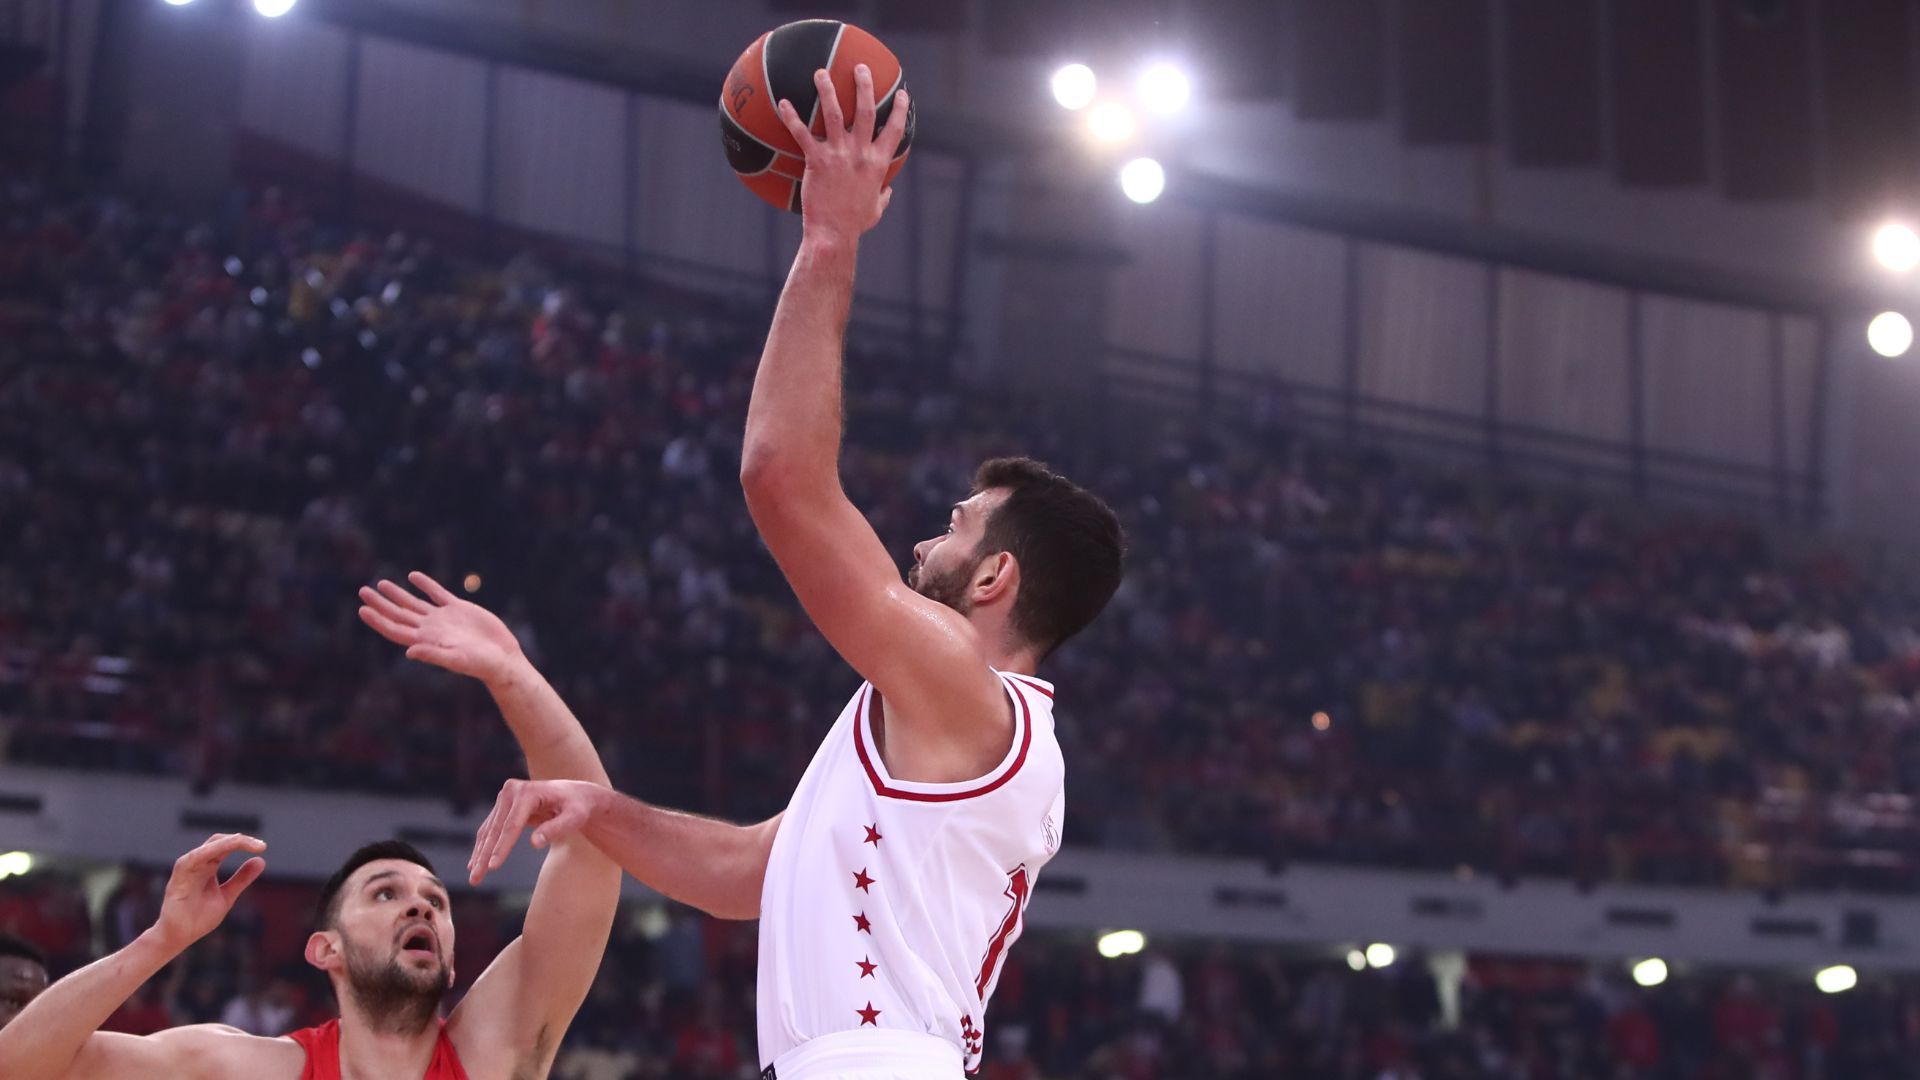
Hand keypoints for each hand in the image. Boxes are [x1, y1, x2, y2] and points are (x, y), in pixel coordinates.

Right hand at [151, 834, 266, 952]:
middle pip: (218, 841)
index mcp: (208, 866)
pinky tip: (224, 849)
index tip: (263, 847)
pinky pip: (192, 859)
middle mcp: (197, 864)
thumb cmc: (198, 917)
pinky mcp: (178, 878)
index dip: (244, 843)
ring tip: (244, 842)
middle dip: (240, 840)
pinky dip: (208, 851)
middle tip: (260, 846)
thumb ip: (241, 879)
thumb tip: (261, 860)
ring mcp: (187, 869)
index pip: (226, 845)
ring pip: (207, 847)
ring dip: (227, 842)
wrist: (179, 937)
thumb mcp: (227, 896)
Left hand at [359, 571, 524, 685]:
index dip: (378, 620)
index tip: (362, 609)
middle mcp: (430, 629)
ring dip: (397, 593)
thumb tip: (409, 652)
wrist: (501, 658)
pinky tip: (413, 576)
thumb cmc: (479, 664)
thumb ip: (432, 654)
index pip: (395, 628)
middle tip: (362, 590)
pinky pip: (437, 593)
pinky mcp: (458, 609)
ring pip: (414, 603)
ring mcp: (443, 618)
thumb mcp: (455, 660)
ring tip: (381, 583)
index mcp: (425, 640)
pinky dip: (425, 584)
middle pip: (398, 614)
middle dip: (380, 603)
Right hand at [467, 778, 602, 884]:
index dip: (502, 847)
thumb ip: (556, 829)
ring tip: (474, 878)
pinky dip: (484, 847)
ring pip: (489, 831)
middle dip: (485, 855)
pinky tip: (476, 863)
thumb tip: (535, 843)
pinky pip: (491, 830)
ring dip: (480, 854)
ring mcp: (505, 797)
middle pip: (496, 829)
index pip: (511, 825)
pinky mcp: (503, 806)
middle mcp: (512, 791)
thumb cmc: (578, 807)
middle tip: (475, 879)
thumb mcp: (575, 818)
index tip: (493, 867)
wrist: (576, 795)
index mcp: (528, 791)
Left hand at [776, 63, 910, 242]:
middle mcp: (861, 154)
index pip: (894, 130)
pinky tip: (784, 102)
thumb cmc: (854, 224)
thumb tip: (888, 191)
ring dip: (827, 90)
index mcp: (878, 163)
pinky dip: (791, 117)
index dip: (899, 109)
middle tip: (860, 67)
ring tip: (821, 72)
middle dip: (864, 85)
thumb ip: (883, 196)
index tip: (901, 93)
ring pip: (834, 114)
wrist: (833, 234)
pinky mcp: (816, 161)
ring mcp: (839, 155)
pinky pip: (802, 133)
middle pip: (866, 111)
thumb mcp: (876, 209)